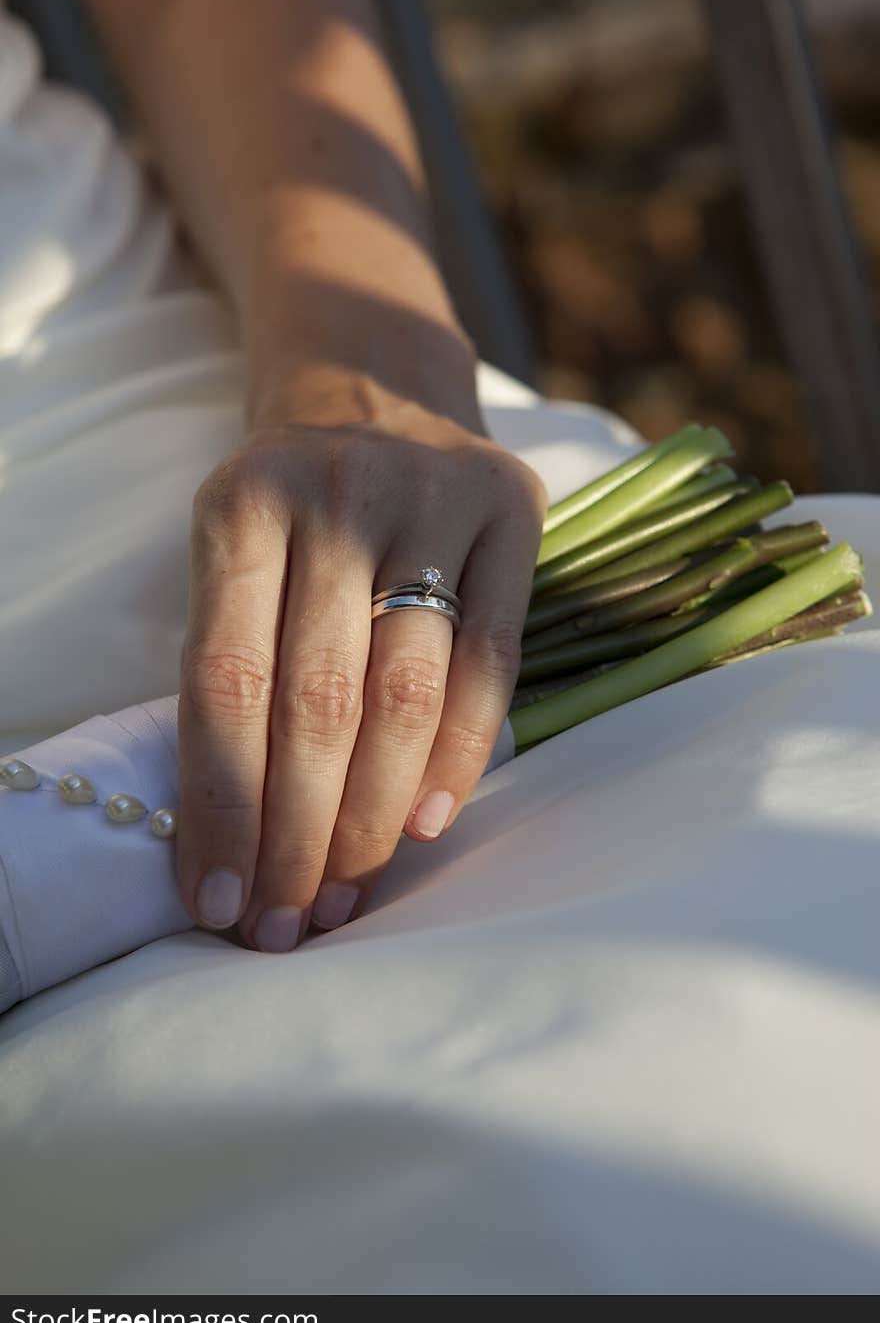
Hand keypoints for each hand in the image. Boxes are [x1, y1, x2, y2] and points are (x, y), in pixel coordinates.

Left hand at [175, 386, 546, 948]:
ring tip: (347, 891)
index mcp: (240, 505)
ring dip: (376, 813)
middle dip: (298, 831)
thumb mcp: (235, 558)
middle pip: (316, 698)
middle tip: (287, 922)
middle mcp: (334, 492)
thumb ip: (238, 668)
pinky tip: (430, 823)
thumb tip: (243, 841)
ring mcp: (430, 495)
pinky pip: (491, 661)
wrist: (378, 400)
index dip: (222, 802)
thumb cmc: (294, 515)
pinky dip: (461, 754)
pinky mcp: (511, 510)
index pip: (227, 681)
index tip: (220, 900)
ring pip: (406, 689)